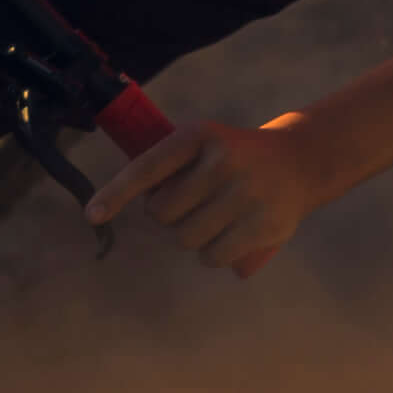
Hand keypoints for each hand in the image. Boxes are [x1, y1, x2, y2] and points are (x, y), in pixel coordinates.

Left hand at [85, 117, 334, 278]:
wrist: (300, 161)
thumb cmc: (236, 157)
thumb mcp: (205, 144)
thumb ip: (168, 166)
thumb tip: (117, 204)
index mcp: (199, 135)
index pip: (147, 168)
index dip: (116, 193)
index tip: (92, 215)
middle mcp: (221, 160)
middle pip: (162, 213)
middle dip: (170, 215)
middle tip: (194, 203)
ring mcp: (244, 194)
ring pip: (185, 238)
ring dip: (192, 235)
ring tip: (217, 217)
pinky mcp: (262, 225)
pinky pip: (212, 256)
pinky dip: (213, 254)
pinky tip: (231, 235)